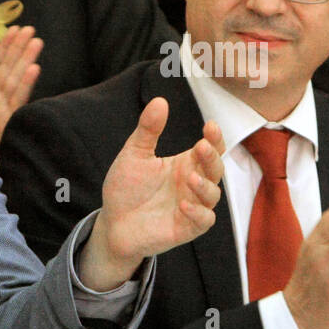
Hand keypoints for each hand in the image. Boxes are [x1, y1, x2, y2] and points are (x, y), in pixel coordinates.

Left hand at [0, 25, 41, 148]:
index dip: (3, 48)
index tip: (12, 31)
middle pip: (8, 69)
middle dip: (19, 48)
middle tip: (30, 29)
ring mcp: (3, 110)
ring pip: (16, 79)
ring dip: (26, 59)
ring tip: (36, 41)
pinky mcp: (11, 121)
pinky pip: (19, 99)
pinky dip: (26, 83)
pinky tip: (35, 68)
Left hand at [80, 97, 224, 289]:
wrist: (113, 223)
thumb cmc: (126, 188)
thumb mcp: (134, 155)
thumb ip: (148, 130)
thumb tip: (160, 100)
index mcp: (185, 164)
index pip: (210, 148)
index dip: (215, 138)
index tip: (209, 125)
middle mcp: (193, 184)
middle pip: (216, 168)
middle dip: (212, 157)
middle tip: (201, 147)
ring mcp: (193, 206)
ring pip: (212, 194)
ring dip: (205, 185)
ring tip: (189, 177)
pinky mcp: (187, 228)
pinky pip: (203, 220)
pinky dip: (198, 213)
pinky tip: (183, 205)